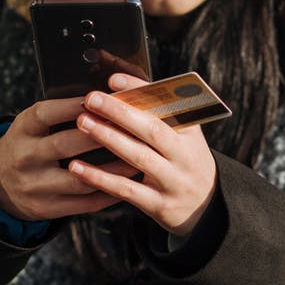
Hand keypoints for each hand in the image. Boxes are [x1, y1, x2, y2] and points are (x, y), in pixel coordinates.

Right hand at [0, 96, 141, 220]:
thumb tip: (102, 99)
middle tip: (129, 127)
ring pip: (78, 178)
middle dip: (98, 135)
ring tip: (137, 159)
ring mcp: (35, 185)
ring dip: (111, 169)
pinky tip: (126, 184)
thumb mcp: (31, 125)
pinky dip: (108, 194)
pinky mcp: (46, 208)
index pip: (45, 114)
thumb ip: (58, 114)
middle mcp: (25, 157)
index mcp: (22, 130)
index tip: (99, 98)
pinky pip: (82, 203)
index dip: (71, 106)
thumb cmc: (27, 145)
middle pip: (63, 145)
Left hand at [68, 73, 217, 236]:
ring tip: (83, 122)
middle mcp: (184, 155)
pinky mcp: (158, 205)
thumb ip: (159, 114)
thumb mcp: (183, 136)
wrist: (207, 205)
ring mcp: (173, 181)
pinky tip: (77, 167)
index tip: (113, 79)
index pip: (166, 104)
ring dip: (108, 138)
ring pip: (138, 157)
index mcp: (190, 131)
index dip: (140, 90)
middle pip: (152, 129)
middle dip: (119, 112)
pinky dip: (100, 178)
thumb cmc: (184, 160)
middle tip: (91, 98)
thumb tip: (121, 86)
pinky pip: (126, 189)